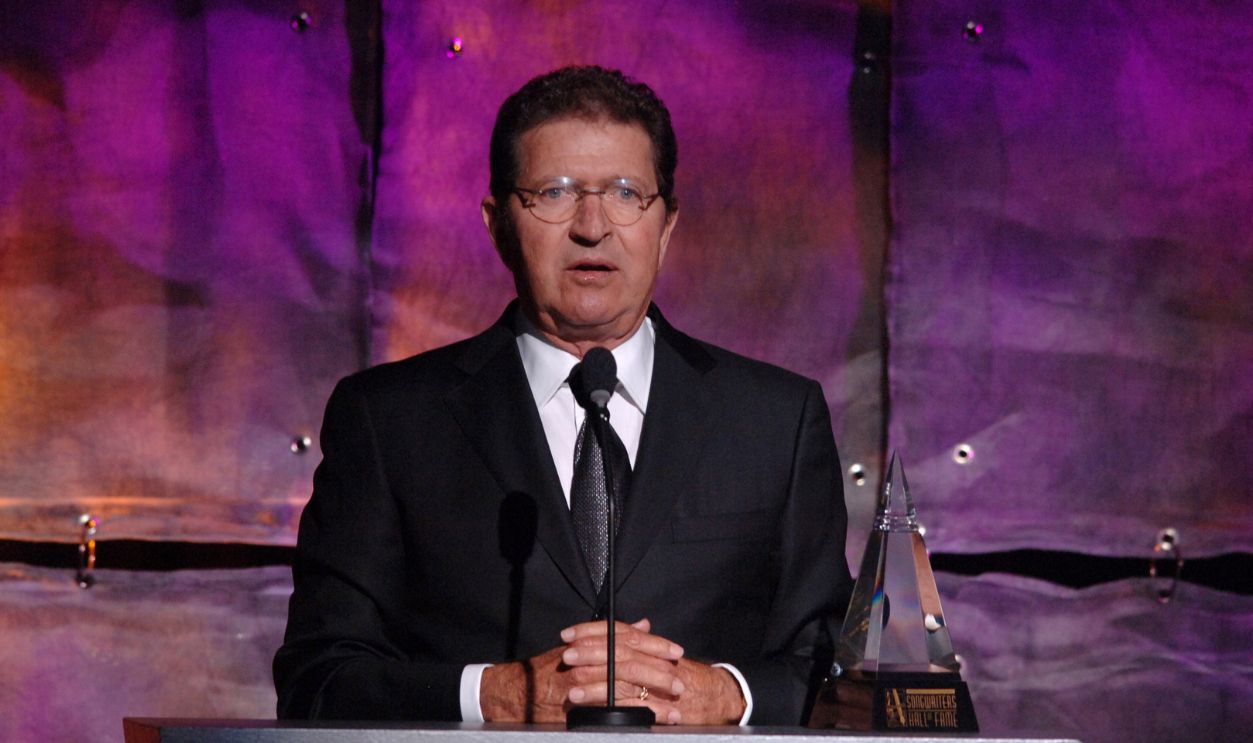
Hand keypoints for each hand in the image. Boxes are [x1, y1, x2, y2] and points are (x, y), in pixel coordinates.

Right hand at [479, 618, 682, 722]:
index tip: (675, 651)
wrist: (516, 691)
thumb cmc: (548, 669)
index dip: (654, 644)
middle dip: (658, 671)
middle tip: (679, 680)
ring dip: (653, 697)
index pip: (627, 638)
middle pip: (630, 661)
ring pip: (625, 686)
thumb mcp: (581, 646)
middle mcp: (587, 659)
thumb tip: (643, 624)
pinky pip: (612, 710)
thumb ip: (613, 635)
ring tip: (674, 706)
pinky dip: (636, 715)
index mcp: (591, 643)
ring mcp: (583, 683)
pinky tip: (653, 721)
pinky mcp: (579, 705)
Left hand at [560, 618, 746, 724]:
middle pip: (618, 650)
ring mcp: (655, 682)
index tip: (568, 634)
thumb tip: (632, 627)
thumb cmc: (687, 677)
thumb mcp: (662, 657)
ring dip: (594, 681)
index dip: (591, 631)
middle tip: (567, 654)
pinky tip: (589, 709)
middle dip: (590, 652)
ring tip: (572, 684)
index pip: (617, 632)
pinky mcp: (657, 705)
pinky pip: (629, 704)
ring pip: (622, 677)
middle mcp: (652, 659)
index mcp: (648, 646)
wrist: (717, 696)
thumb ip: (644, 643)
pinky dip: (608, 706)